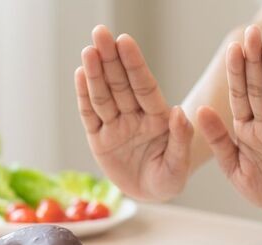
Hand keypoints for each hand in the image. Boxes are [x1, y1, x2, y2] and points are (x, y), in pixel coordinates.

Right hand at [75, 25, 193, 201]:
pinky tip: (80, 74)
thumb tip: (180, 112)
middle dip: (111, 59)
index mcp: (157, 119)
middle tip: (100, 32)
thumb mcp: (178, 166)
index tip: (126, 42)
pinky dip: (84, 95)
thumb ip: (180, 139)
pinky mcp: (99, 139)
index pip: (144, 87)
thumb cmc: (168, 178)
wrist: (150, 194)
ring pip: (103, 96)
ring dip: (95, 73)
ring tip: (88, 50)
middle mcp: (135, 117)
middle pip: (120, 84)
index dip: (135, 65)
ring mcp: (115, 126)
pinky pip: (90, 115)